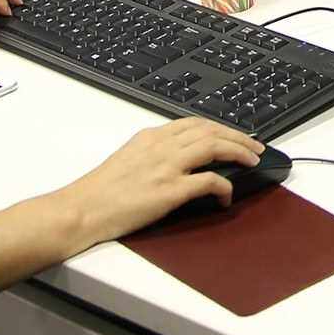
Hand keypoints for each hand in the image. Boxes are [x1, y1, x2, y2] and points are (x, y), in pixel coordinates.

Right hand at [49, 119, 264, 250]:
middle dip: (239, 136)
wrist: (77, 211)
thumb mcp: (128, 159)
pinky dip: (224, 186)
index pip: (195, 123)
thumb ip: (153, 153)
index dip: (221, 128)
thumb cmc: (97, 192)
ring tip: (253, 161)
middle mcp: (161, 146)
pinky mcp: (169, 190)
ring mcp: (166, 167)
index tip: (235, 134)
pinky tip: (227, 195)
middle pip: (211, 130)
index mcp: (151, 137)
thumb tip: (178, 158)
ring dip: (240, 152)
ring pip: (215, 146)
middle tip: (255, 146)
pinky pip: (209, 181)